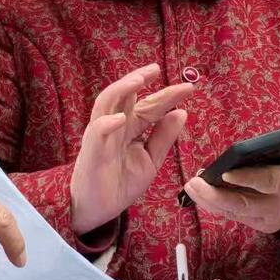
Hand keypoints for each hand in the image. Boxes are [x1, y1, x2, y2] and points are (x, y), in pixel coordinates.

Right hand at [70, 63, 193, 234]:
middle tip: (156, 69)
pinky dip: (107, 123)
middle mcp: (115, 125)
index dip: (167, 96)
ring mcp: (102, 135)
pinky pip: (96, 131)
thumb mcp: (150, 160)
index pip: (149, 106)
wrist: (97, 209)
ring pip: (106, 103)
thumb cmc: (120, 183)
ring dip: (121, 90)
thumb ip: (163, 137)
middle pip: (126, 95)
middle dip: (139, 78)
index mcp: (130, 127)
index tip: (188, 88)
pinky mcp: (91, 150)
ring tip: (138, 81)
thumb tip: (181, 112)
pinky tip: (120, 118)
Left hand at [182, 139, 279, 233]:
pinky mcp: (259, 224)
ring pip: (234, 212)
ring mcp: (268, 219)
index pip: (268, 181)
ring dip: (209, 200)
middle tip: (194, 183)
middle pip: (244, 205)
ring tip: (191, 186)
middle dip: (216, 197)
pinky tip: (198, 192)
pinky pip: (232, 214)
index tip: (225, 173)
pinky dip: (214, 204)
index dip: (247, 178)